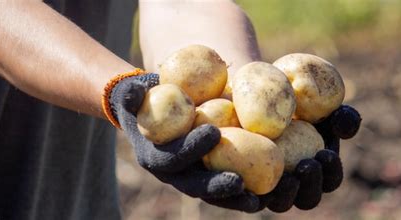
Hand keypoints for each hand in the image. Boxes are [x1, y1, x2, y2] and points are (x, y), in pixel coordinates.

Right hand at [108, 73, 259, 211]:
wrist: (155, 115)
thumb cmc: (146, 102)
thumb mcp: (133, 95)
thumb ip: (131, 94)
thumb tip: (133, 91)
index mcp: (155, 157)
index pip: (172, 157)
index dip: (191, 148)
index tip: (214, 132)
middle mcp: (175, 174)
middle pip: (195, 186)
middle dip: (216, 186)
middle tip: (239, 182)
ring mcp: (194, 178)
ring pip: (215, 196)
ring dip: (236, 199)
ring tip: (259, 199)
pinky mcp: (211, 176)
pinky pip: (229, 189)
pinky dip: (248, 192)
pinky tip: (270, 191)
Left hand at [255, 105, 360, 211]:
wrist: (253, 98)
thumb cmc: (293, 102)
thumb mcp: (319, 105)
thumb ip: (340, 116)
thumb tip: (345, 129)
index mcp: (318, 169)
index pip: (330, 180)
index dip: (331, 171)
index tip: (325, 153)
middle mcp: (296, 184)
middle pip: (308, 199)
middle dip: (311, 185)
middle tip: (307, 164)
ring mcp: (270, 189)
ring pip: (280, 202)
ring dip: (286, 194)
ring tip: (286, 177)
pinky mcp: (244, 188)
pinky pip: (246, 199)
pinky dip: (247, 195)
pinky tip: (246, 180)